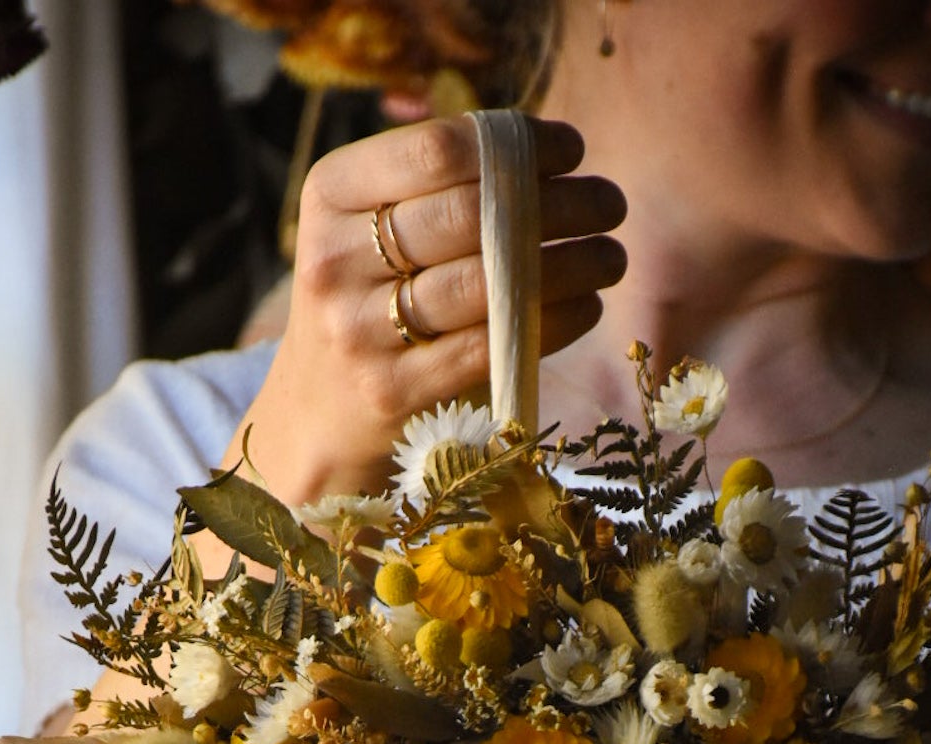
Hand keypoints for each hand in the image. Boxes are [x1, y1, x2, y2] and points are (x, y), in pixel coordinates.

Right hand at [225, 115, 625, 513]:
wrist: (318, 413)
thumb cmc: (368, 302)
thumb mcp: (371, 228)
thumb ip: (434, 186)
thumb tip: (544, 154)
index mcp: (330, 194)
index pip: (436, 150)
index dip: (517, 143)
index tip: (572, 149)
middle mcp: (334, 258)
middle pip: (468, 214)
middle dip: (558, 203)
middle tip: (610, 204)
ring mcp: (358, 330)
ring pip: (486, 282)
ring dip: (569, 264)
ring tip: (611, 255)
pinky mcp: (392, 391)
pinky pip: (489, 346)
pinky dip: (551, 322)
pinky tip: (586, 306)